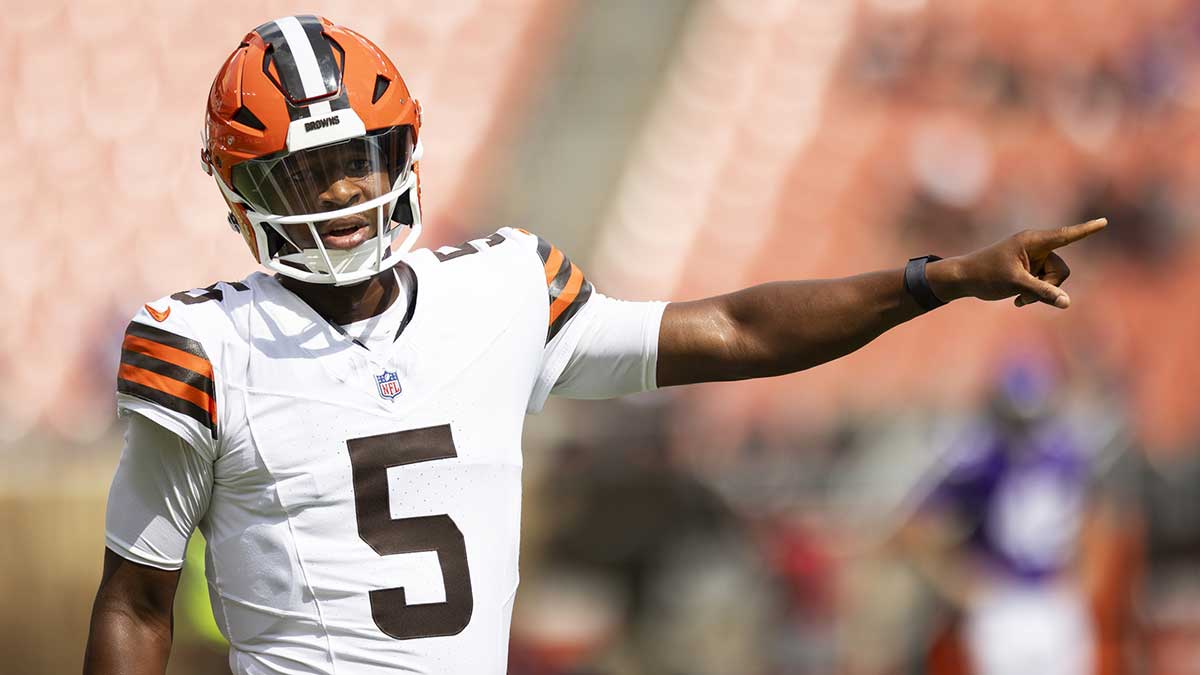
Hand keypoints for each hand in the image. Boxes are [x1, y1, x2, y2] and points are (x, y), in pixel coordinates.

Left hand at [926, 218, 1106, 308]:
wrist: (964, 279)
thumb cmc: (986, 276)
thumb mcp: (1016, 285)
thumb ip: (1043, 292)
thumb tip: (1066, 303)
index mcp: (1032, 241)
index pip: (1065, 235)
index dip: (1086, 230)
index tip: (1104, 221)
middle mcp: (1035, 247)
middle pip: (1060, 269)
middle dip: (1049, 286)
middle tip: (1026, 294)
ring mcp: (1033, 259)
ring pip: (1053, 280)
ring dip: (1039, 293)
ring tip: (1019, 299)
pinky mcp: (1029, 270)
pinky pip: (1044, 284)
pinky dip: (1034, 294)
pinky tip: (1017, 300)